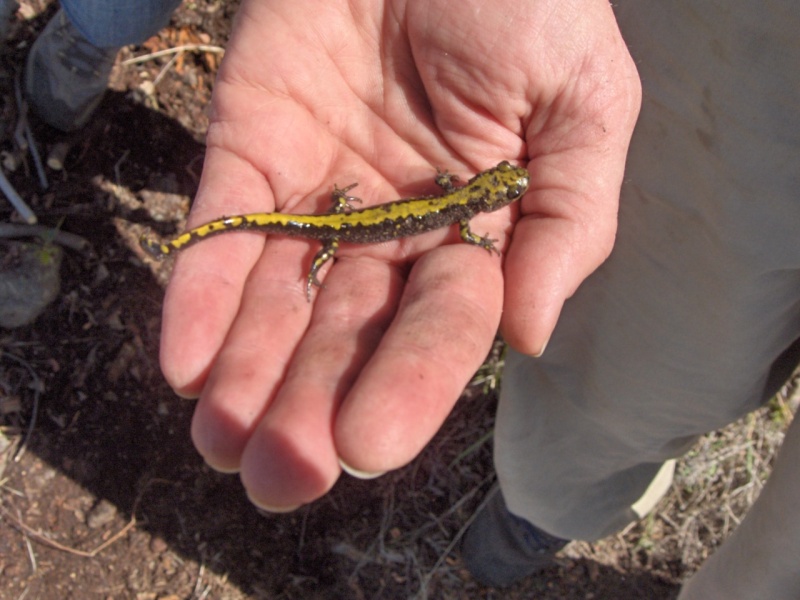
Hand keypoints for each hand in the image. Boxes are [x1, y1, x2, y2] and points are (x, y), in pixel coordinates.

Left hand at [158, 0, 639, 509]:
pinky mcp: (251, 145)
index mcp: (474, 231)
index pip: (438, 326)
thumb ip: (569, 219)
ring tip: (220, 442)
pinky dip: (200, 291)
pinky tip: (185, 362)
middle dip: (309, 404)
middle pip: (347, 332)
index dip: (405, 384)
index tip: (365, 445)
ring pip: (276, 298)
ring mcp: (316, 191)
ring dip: (245, 372)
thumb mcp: (583, 104)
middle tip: (278, 477)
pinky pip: (222, 226)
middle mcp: (390, 227)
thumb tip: (531, 334)